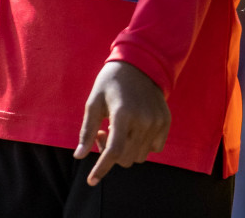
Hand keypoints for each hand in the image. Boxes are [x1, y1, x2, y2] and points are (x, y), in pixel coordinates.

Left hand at [73, 60, 170, 185]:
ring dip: (125, 150)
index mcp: (123, 114)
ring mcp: (157, 122)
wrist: (140, 63)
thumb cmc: (111, 82)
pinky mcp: (166, 122)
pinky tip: (133, 129)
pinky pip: (154, 149)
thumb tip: (79, 156)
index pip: (114, 151)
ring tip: (117, 129)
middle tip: (102, 133)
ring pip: (139, 156)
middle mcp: (144, 120)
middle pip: (126, 159)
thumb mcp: (94, 102)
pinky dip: (141, 146)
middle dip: (110, 154)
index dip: (101, 168)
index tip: (91, 181)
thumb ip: (87, 130)